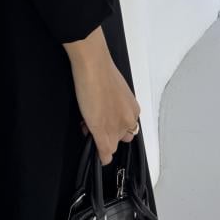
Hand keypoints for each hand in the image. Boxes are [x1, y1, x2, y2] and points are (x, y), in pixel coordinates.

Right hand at [63, 26, 140, 165]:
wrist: (93, 64)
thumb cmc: (101, 72)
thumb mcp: (115, 89)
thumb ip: (115, 103)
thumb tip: (109, 110)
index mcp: (133, 108)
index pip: (127, 127)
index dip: (113, 125)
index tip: (103, 118)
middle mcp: (128, 119)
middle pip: (121, 138)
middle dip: (108, 134)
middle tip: (93, 121)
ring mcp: (116, 127)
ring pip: (111, 144)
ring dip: (101, 139)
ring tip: (87, 122)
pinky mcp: (102, 132)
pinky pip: (105, 152)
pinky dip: (101, 156)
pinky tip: (98, 155)